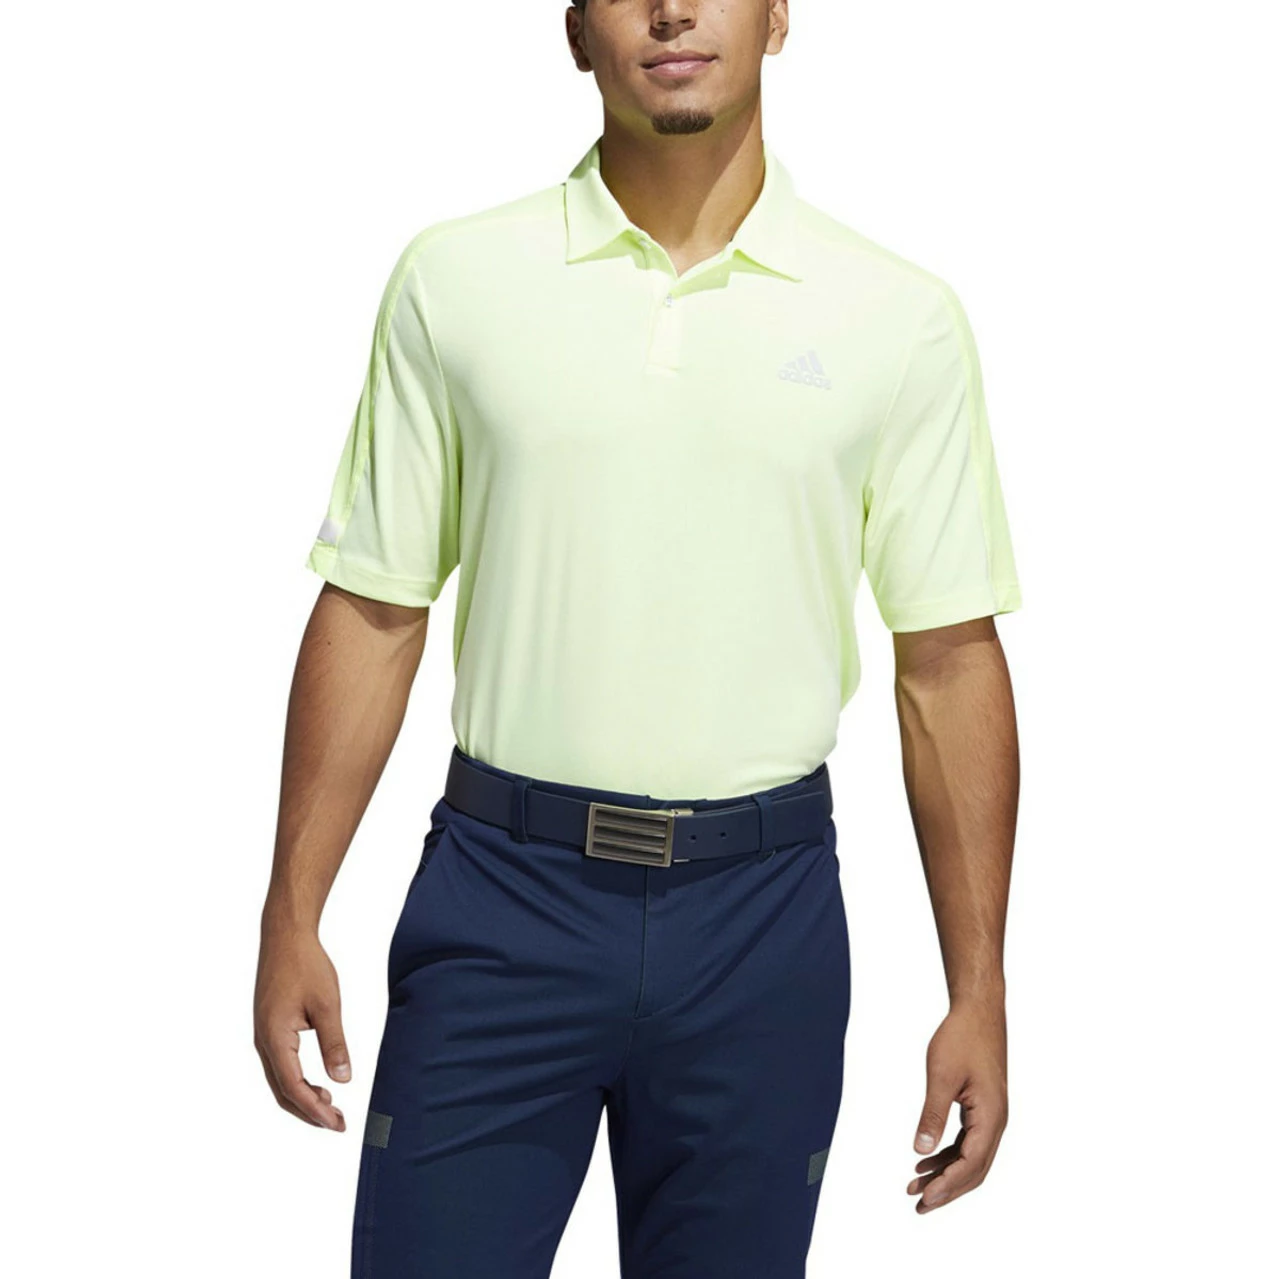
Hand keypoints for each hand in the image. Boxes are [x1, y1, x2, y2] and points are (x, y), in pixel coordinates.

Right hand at [254, 920, 349, 1130]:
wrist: (285, 936)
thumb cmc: (305, 965)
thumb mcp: (327, 1005)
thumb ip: (335, 1043)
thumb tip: (344, 1080)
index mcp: (275, 1038)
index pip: (293, 1088)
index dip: (315, 1111)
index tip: (337, 1124)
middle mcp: (263, 1042)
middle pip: (282, 1092)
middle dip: (309, 1112)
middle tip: (338, 1124)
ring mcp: (264, 1036)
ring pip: (280, 1081)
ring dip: (303, 1099)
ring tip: (331, 1107)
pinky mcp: (269, 1029)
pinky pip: (280, 1066)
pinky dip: (297, 1082)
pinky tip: (318, 1083)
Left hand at [906, 998, 1006, 1212]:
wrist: (978, 1012)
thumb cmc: (962, 1038)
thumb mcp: (942, 1077)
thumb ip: (932, 1115)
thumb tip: (922, 1151)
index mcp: (991, 1116)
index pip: (971, 1164)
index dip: (948, 1185)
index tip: (925, 1198)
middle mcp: (996, 1121)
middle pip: (974, 1169)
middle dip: (947, 1189)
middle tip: (919, 1205)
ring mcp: (991, 1116)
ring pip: (971, 1158)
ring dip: (946, 1173)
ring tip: (915, 1185)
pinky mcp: (982, 1108)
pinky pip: (968, 1142)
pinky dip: (949, 1155)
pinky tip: (926, 1160)